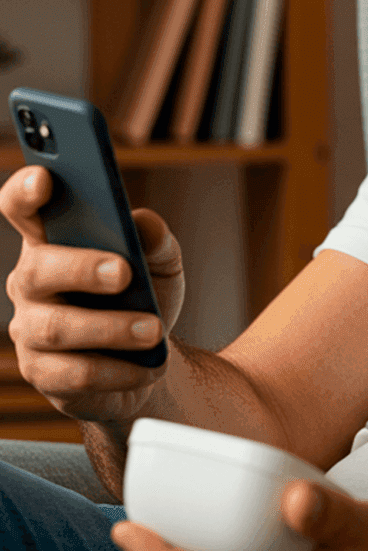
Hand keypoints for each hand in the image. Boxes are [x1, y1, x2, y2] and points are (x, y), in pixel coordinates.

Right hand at [1, 165, 184, 420]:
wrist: (149, 358)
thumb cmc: (145, 297)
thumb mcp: (162, 265)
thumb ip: (156, 241)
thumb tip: (145, 222)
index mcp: (53, 241)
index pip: (23, 209)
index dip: (25, 191)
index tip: (44, 177)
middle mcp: (31, 282)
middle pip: (39, 268)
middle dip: (81, 268)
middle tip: (125, 273)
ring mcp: (31, 329)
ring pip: (58, 327)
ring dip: (111, 328)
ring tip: (154, 330)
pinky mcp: (44, 373)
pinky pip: (74, 373)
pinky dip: (118, 369)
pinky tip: (149, 366)